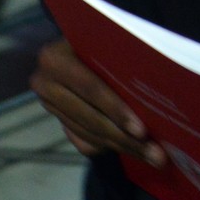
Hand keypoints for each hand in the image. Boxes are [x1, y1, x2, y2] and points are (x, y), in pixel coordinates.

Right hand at [31, 39, 165, 166]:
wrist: (80, 49)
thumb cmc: (102, 43)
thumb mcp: (106, 43)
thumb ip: (119, 59)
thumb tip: (154, 85)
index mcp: (54, 59)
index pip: (89, 88)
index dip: (115, 110)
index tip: (141, 131)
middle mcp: (44, 83)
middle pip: (89, 118)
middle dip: (124, 138)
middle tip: (155, 154)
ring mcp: (49, 105)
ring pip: (89, 134)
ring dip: (122, 147)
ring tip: (152, 155)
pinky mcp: (57, 121)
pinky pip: (84, 143)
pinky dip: (109, 147)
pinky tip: (133, 149)